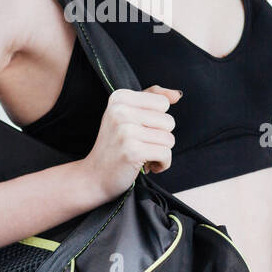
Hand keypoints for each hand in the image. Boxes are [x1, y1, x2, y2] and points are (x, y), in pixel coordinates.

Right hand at [81, 85, 180, 199]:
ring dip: (161, 151)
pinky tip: (148, 166)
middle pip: (168, 121)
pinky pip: (165, 154)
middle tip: (141, 145)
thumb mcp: (127, 114)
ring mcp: (125, 131)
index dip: (157, 120)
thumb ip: (152, 99)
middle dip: (160, 137)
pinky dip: (162, 163)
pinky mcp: (132, 151)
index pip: (162, 103)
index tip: (141, 130)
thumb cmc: (115, 145)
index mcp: (120, 97)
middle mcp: (120, 110)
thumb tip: (177, 95)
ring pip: (169, 138)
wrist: (94, 176)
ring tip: (143, 155)